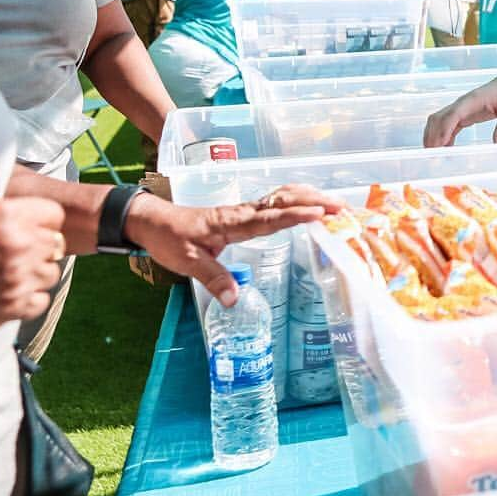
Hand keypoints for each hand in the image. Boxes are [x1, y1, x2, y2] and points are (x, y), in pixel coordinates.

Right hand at [0, 197, 65, 346]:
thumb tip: (19, 210)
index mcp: (4, 216)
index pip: (54, 212)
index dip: (42, 217)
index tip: (31, 223)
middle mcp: (17, 247)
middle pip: (55, 243)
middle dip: (40, 243)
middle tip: (17, 249)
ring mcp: (15, 281)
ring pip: (51, 272)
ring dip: (36, 271)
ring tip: (11, 271)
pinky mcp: (7, 311)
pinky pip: (41, 302)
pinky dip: (30, 298)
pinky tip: (9, 292)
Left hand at [125, 185, 344, 306]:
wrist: (154, 221)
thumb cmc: (170, 240)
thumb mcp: (187, 262)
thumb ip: (213, 278)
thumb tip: (235, 299)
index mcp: (232, 223)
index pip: (269, 217)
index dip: (295, 215)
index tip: (320, 214)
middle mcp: (243, 212)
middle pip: (284, 200)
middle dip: (314, 201)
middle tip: (342, 206)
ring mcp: (245, 211)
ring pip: (282, 196)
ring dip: (309, 196)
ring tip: (336, 202)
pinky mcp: (244, 214)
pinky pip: (276, 202)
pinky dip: (297, 199)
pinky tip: (310, 203)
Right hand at [423, 72, 496, 146]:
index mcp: (471, 100)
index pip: (453, 114)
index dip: (445, 128)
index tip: (440, 143)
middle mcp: (461, 104)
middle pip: (439, 118)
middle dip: (432, 134)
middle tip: (432, 153)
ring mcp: (460, 109)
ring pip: (439, 121)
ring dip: (433, 135)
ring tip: (434, 153)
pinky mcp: (463, 115)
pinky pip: (448, 125)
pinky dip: (443, 136)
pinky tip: (445, 148)